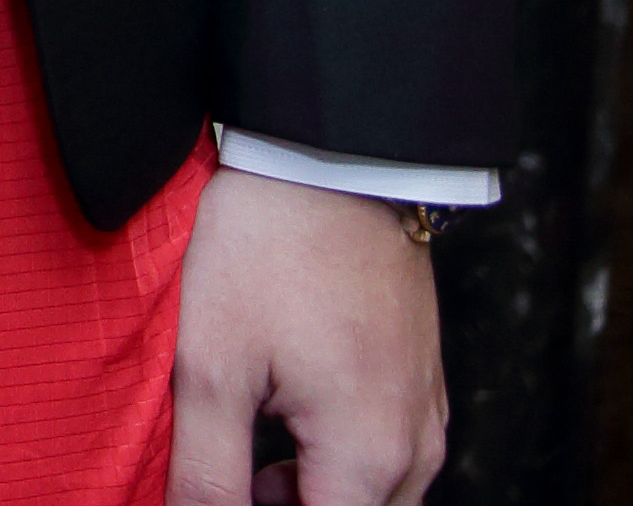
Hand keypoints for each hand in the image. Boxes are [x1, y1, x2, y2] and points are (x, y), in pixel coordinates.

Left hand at [169, 169, 446, 505]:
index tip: (225, 486)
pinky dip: (331, 460)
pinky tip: (277, 411)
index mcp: (370, 457)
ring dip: (306, 491)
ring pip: (368, 496)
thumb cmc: (267, 251)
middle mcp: (416, 450)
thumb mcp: (212, 364)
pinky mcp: (417, 385)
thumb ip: (208, 469)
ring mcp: (424, 416)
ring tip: (244, 435)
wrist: (330, 160)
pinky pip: (382, 456)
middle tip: (227, 465)